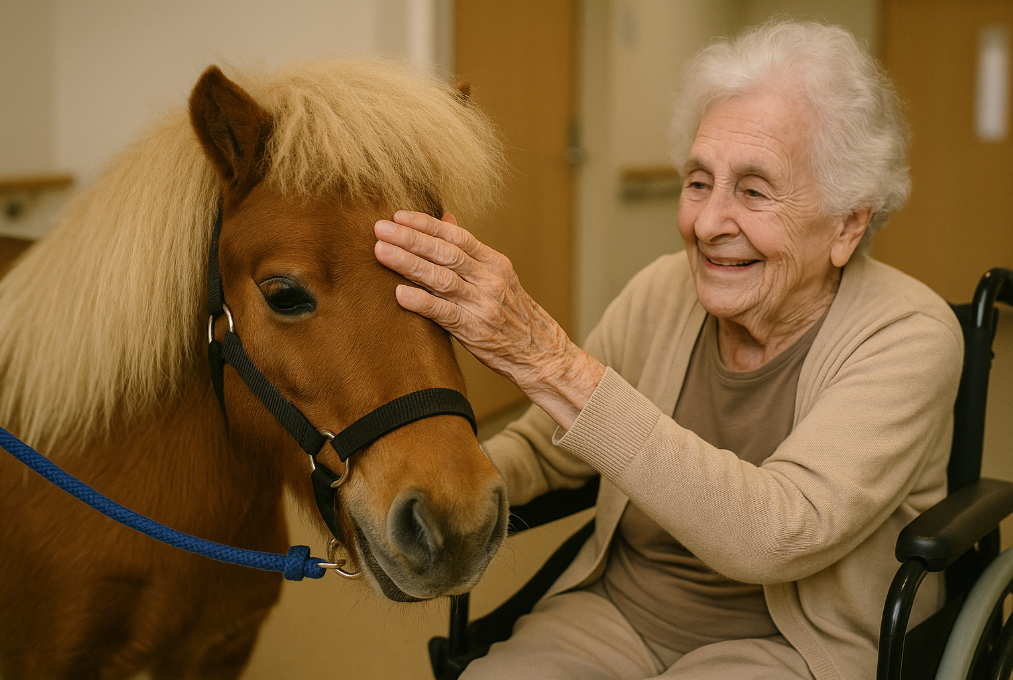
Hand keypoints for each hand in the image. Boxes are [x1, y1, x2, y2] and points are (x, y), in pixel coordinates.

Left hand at [373, 211, 603, 428]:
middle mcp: (490, 280)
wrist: (542, 354)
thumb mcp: (499, 277)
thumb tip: (446, 218)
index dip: (426, 224)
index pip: (457, 236)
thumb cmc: (514, 316)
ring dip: (409, 264)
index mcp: (495, 263)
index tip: (398, 215)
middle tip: (380, 228)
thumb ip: (470, 251)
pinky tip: (400, 293)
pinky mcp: (475, 330)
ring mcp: (483, 304)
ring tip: (382, 252)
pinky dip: (421, 302)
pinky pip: (444, 313)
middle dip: (411, 238)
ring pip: (442, 279)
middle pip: (446, 253)